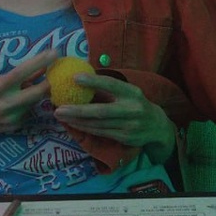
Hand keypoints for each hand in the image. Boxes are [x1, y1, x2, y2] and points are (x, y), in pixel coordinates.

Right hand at [0, 49, 57, 139]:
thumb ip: (17, 77)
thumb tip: (39, 67)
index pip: (22, 72)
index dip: (40, 61)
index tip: (54, 52)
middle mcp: (7, 103)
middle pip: (39, 92)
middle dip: (48, 83)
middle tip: (52, 76)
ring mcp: (12, 117)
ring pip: (35, 101)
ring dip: (34, 94)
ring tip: (22, 91)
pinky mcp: (15, 126)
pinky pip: (28, 112)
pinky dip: (26, 106)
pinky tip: (15, 106)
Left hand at [54, 72, 175, 163]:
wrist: (157, 126)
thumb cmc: (136, 104)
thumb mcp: (129, 92)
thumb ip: (110, 88)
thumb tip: (83, 77)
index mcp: (132, 92)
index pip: (111, 85)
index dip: (93, 81)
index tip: (75, 77)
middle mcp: (131, 109)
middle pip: (101, 111)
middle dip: (78, 110)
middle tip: (59, 107)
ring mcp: (128, 126)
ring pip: (98, 124)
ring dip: (77, 121)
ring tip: (61, 115)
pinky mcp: (124, 138)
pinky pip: (100, 133)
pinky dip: (85, 128)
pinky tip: (73, 124)